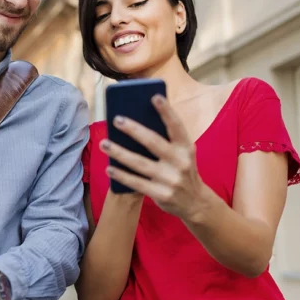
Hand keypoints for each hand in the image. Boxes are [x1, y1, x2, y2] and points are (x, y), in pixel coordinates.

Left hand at [102, 95, 210, 221]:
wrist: (195, 202)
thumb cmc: (182, 170)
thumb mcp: (183, 154)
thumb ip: (167, 140)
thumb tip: (137, 122)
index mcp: (186, 147)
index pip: (176, 126)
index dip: (166, 111)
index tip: (154, 97)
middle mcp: (180, 162)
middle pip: (153, 142)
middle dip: (133, 130)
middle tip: (117, 119)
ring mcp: (170, 179)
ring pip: (139, 163)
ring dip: (119, 153)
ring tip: (104, 143)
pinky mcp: (161, 194)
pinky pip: (136, 183)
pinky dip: (121, 175)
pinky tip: (109, 168)